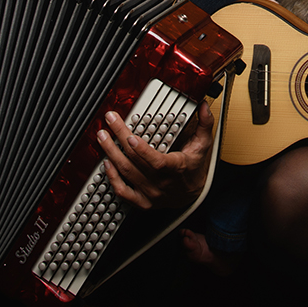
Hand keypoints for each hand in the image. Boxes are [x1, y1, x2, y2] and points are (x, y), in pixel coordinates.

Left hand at [97, 102, 214, 209]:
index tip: (130, 137)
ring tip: (102, 137)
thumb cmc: (195, 167)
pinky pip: (123, 192)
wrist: (192, 195)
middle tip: (110, 121)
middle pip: (135, 162)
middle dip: (119, 139)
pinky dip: (112, 178)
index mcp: (177, 168)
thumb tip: (204, 105)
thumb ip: (205, 123)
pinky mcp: (142, 202)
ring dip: (111, 154)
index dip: (142, 151)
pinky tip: (106, 163)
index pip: (158, 162)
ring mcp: (151, 194)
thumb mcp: (203, 145)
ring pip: (126, 174)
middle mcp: (162, 183)